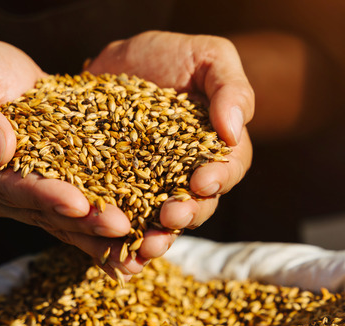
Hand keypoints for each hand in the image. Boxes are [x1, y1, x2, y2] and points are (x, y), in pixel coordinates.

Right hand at [0, 40, 134, 273]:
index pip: (5, 187)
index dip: (43, 195)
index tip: (78, 203)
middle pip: (39, 212)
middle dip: (82, 222)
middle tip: (120, 228)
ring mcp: (18, 199)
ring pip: (61, 223)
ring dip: (98, 237)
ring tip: (134, 249)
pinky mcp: (46, 194)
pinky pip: (75, 217)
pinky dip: (102, 234)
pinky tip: (133, 248)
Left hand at [87, 30, 254, 260]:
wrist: (117, 61)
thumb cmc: (173, 56)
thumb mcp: (210, 57)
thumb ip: (232, 90)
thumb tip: (234, 133)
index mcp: (217, 149)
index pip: (227, 170)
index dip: (218, 179)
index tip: (203, 181)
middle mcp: (189, 176)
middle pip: (197, 205)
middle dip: (186, 215)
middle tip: (170, 217)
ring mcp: (153, 188)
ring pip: (161, 222)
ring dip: (156, 237)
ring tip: (143, 246)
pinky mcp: (118, 192)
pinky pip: (122, 219)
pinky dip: (119, 238)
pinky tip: (111, 250)